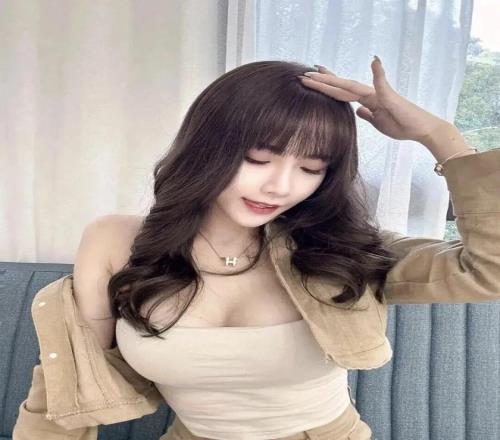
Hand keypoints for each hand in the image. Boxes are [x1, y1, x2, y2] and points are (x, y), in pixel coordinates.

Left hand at [299, 57, 447, 142]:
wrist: (420, 129)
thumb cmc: (401, 126)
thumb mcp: (378, 123)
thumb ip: (367, 115)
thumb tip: (357, 111)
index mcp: (365, 101)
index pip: (341, 92)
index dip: (325, 85)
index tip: (310, 80)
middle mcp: (369, 94)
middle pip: (340, 86)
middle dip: (321, 81)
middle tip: (303, 74)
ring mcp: (379, 94)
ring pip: (351, 85)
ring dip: (334, 79)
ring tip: (317, 71)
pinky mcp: (390, 97)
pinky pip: (383, 84)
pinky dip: (379, 73)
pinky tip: (374, 61)